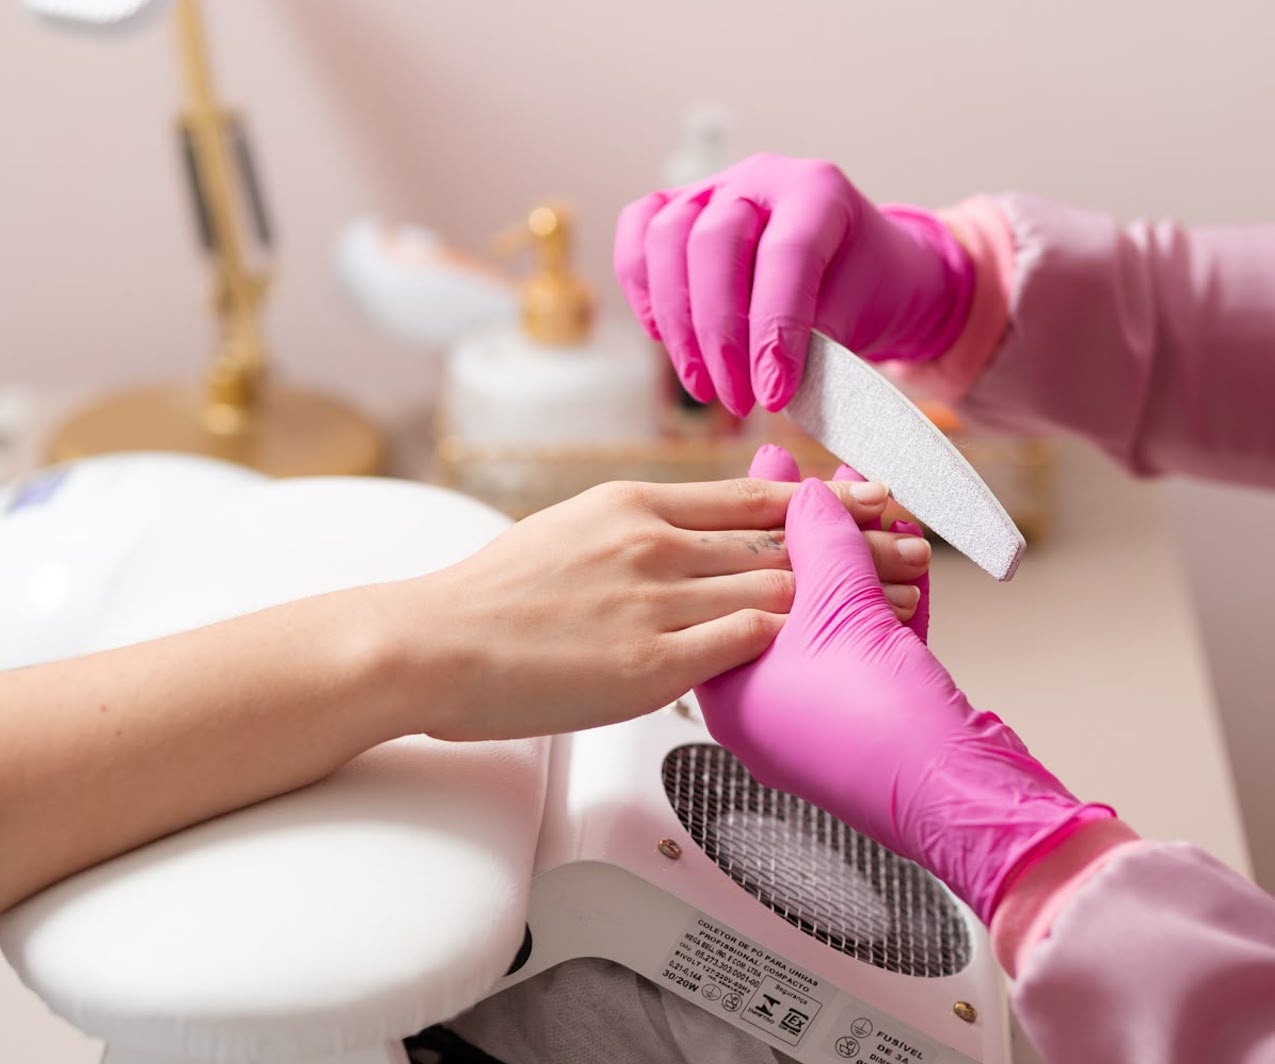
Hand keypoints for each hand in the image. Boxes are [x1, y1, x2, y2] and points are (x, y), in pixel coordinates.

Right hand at [414, 475, 891, 741]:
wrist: (431, 642)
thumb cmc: (487, 595)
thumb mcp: (567, 532)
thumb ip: (632, 530)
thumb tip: (677, 535)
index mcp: (634, 505)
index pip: (752, 497)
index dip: (822, 500)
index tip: (869, 499)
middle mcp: (654, 542)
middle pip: (782, 541)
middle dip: (859, 543)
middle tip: (918, 545)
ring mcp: (654, 601)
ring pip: (777, 591)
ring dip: (849, 596)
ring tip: (906, 599)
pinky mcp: (648, 663)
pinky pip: (742, 647)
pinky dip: (797, 646)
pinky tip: (842, 651)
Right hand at [614, 152, 973, 415]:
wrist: (853, 269)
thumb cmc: (857, 291)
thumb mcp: (856, 316)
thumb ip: (814, 344)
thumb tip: (763, 384)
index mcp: (817, 190)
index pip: (786, 254)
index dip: (775, 330)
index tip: (774, 395)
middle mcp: (760, 177)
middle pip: (713, 242)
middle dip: (720, 336)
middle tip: (737, 399)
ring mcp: (711, 188)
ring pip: (666, 240)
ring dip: (678, 326)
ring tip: (704, 386)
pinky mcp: (675, 210)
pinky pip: (638, 238)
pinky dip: (642, 291)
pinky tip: (663, 337)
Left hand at [696, 478, 1111, 921]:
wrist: (965, 799)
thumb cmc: (884, 732)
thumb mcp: (842, 614)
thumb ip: (821, 544)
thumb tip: (805, 498)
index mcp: (734, 694)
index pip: (730, 590)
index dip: (754, 523)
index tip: (767, 473)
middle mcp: (772, 707)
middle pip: (784, 597)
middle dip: (813, 531)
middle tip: (815, 478)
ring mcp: (826, 714)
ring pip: (838, 614)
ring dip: (860, 553)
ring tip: (865, 494)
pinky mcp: (879, 711)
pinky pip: (875, 637)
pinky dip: (889, 590)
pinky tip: (901, 543)